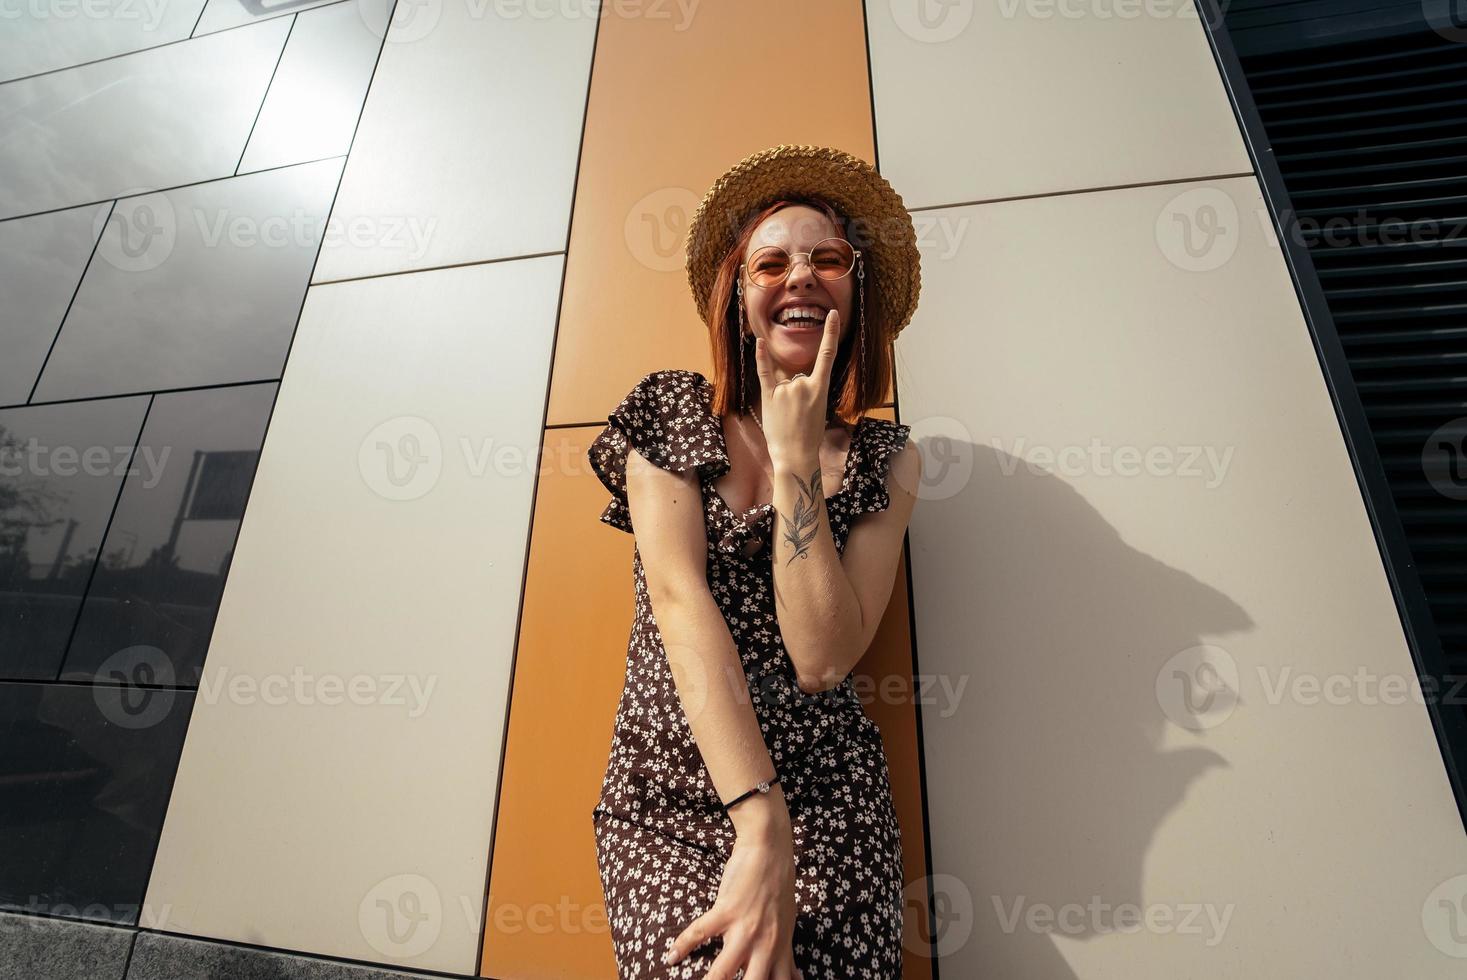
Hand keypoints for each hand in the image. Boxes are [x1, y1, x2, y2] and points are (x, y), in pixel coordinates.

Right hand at [663, 827, 803, 979]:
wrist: (770, 850)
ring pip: (724, 970)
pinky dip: (683, 944)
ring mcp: (745, 929)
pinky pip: (700, 933)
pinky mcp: (726, 910)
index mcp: (780, 950)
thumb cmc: (779, 888)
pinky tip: (672, 955)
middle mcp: (765, 945)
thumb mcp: (789, 926)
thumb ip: (787, 956)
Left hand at [753, 309, 840, 471]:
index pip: (828, 355)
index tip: (832, 314)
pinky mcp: (769, 396)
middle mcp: (802, 384)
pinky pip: (764, 372)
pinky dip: (761, 357)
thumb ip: (809, 391)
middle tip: (798, 417)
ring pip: (785, 383)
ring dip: (784, 399)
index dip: (831, 333)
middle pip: (799, 378)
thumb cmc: (809, 436)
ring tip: (787, 419)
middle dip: (798, 395)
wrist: (795, 455)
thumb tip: (795, 380)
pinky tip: (759, 342)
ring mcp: (786, 390)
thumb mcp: (819, 410)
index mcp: (820, 388)